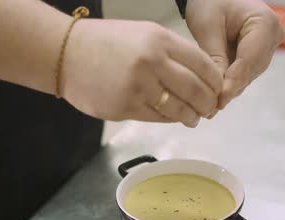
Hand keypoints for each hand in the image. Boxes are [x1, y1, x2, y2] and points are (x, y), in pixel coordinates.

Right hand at [61, 19, 222, 127]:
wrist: (66, 54)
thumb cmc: (106, 42)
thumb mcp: (144, 34)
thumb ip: (173, 52)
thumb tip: (202, 76)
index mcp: (160, 40)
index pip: (204, 65)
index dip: (216, 82)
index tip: (218, 89)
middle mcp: (152, 62)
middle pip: (196, 90)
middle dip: (208, 103)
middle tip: (211, 108)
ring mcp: (138, 87)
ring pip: (179, 109)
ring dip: (192, 116)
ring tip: (194, 118)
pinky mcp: (125, 108)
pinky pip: (158, 118)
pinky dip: (170, 119)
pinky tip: (173, 117)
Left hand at [185, 0, 283, 114]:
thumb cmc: (210, 2)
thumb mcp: (208, 26)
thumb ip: (214, 57)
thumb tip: (218, 91)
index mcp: (265, 23)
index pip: (250, 59)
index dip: (234, 82)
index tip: (220, 100)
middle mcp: (273, 37)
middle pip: (251, 71)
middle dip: (230, 89)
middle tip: (209, 110)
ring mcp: (268, 48)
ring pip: (247, 76)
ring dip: (229, 90)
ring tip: (209, 108)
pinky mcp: (258, 56)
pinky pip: (244, 74)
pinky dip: (229, 84)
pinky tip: (213, 98)